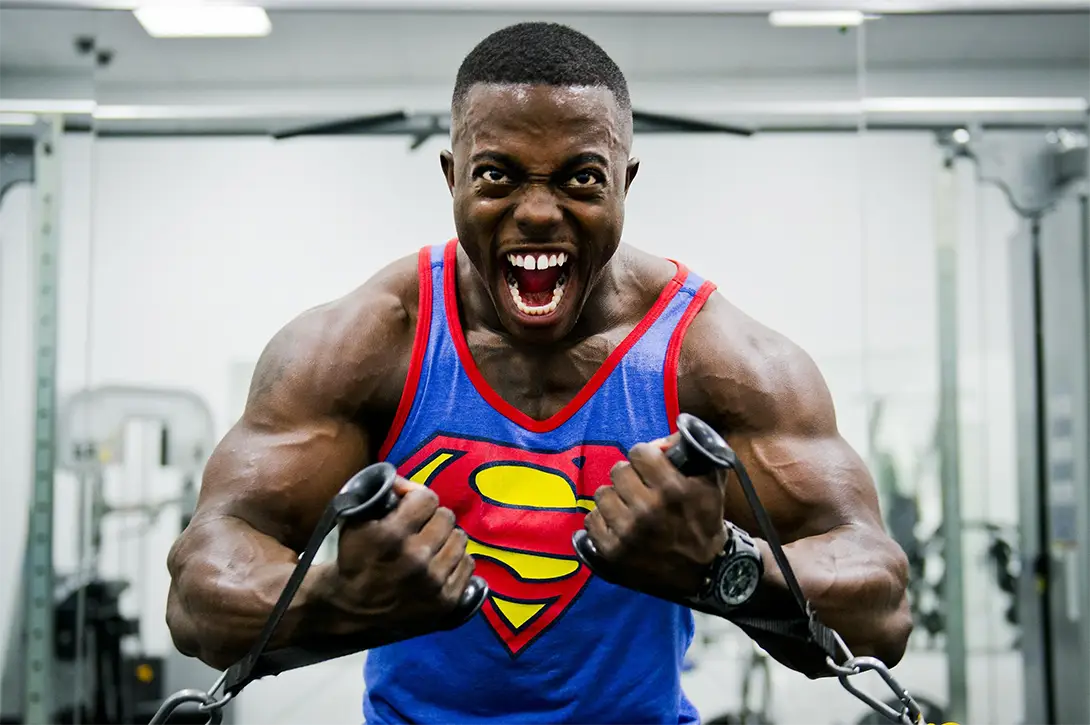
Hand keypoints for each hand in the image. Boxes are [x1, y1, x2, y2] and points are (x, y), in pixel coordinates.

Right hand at [316, 477, 475, 635]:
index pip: (428, 498)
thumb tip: (405, 482)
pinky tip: (440, 565)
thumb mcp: (355, 521)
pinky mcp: (446, 601)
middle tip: (421, 528)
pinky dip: (456, 562)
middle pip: (447, 517)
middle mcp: (416, 558)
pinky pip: (468, 565)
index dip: (418, 499)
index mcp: (391, 535)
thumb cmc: (352, 559)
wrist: (349, 608)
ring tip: (432, 546)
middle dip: (433, 519)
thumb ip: (381, 496)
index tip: (411, 507)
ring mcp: (433, 582)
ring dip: (446, 539)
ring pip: (460, 539)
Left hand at [582, 433, 728, 597]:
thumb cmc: (706, 523)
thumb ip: (693, 453)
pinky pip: (591, 521)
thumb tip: (665, 438)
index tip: (648, 466)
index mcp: (673, 489)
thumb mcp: (711, 484)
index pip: (639, 452)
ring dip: (614, 498)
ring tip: (628, 507)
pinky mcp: (613, 552)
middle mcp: (648, 510)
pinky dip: (602, 521)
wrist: (707, 573)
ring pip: (602, 494)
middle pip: (618, 471)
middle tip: (638, 488)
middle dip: (629, 476)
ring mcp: (628, 532)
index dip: (644, 457)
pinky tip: (617, 524)